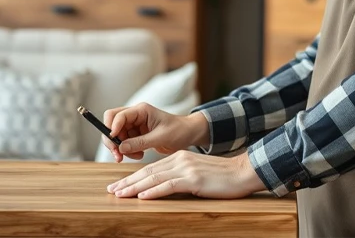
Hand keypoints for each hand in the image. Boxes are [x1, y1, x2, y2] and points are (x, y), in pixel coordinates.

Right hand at [102, 103, 209, 161]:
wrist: (188, 135)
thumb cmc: (179, 130)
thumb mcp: (161, 137)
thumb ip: (141, 142)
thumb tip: (121, 147)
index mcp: (141, 110)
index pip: (118, 115)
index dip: (112, 128)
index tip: (114, 141)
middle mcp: (135, 116)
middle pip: (112, 124)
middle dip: (112, 140)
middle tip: (118, 155)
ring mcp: (135, 126)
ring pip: (117, 136)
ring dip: (121, 148)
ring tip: (136, 156)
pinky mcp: (136, 135)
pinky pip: (124, 143)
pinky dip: (127, 151)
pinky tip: (139, 155)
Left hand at [106, 149, 264, 199]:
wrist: (243, 172)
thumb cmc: (222, 176)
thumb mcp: (198, 172)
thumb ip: (181, 176)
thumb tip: (163, 187)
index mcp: (179, 157)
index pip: (151, 168)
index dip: (133, 177)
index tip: (119, 185)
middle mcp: (180, 160)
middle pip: (148, 172)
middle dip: (127, 182)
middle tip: (112, 190)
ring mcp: (186, 169)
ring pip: (154, 178)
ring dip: (135, 188)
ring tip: (120, 194)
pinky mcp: (193, 179)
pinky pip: (169, 186)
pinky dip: (153, 191)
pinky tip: (142, 196)